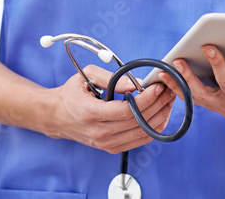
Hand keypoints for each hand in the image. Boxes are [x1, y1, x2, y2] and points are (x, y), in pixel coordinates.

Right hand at [45, 64, 176, 153]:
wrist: (57, 116)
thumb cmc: (71, 93)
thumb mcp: (85, 76)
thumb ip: (110, 78)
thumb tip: (134, 84)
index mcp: (90, 113)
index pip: (126, 111)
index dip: (146, 99)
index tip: (157, 87)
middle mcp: (99, 132)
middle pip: (137, 122)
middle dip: (158, 105)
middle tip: (168, 90)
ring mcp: (105, 143)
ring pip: (142, 133)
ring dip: (159, 117)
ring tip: (167, 101)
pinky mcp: (111, 148)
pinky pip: (138, 141)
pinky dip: (153, 129)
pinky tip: (159, 115)